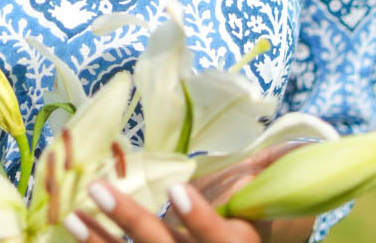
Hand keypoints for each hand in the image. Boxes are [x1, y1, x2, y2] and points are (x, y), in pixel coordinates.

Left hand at [62, 143, 315, 242]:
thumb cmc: (254, 227)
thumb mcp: (269, 208)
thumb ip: (271, 176)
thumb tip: (301, 143)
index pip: (219, 239)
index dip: (198, 218)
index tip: (176, 188)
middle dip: (133, 222)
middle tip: (99, 189)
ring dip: (102, 240)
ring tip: (74, 210)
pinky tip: (74, 225)